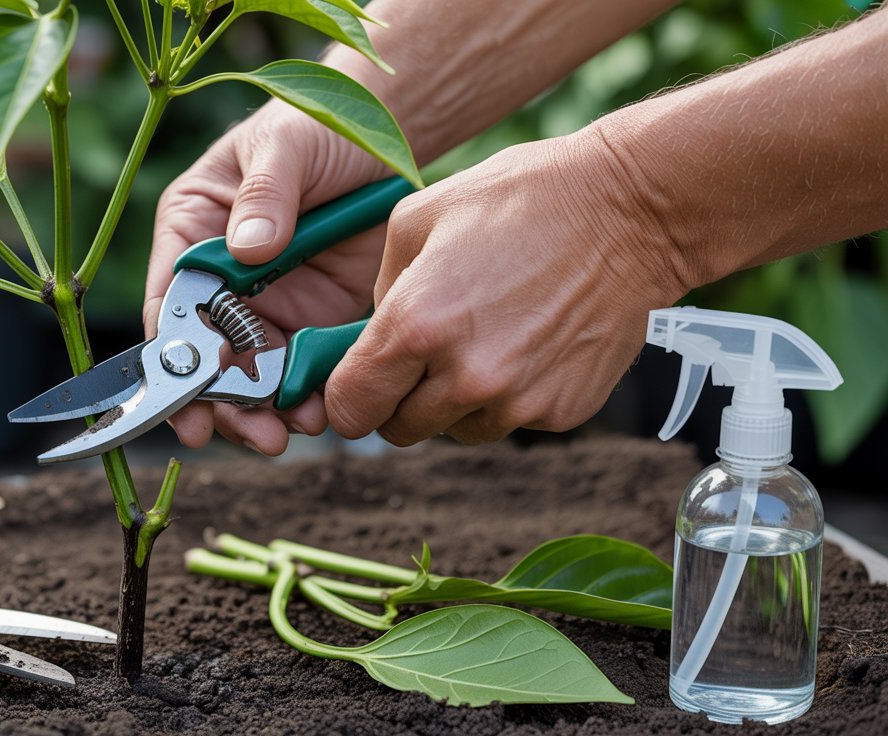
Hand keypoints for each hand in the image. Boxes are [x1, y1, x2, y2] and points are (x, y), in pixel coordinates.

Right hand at [144, 101, 389, 454]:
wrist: (388, 134)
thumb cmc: (318, 124)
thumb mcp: (285, 147)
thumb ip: (264, 194)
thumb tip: (247, 249)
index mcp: (193, 233)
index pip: (172, 307)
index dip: (173, 363)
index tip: (187, 410)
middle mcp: (224, 280)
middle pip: (210, 358)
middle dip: (225, 405)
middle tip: (255, 435)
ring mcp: (271, 305)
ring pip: (256, 376)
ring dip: (268, 412)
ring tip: (292, 432)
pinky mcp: (318, 319)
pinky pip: (307, 370)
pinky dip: (312, 396)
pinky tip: (325, 412)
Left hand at [325, 130, 688, 444]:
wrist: (630, 212)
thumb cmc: (521, 200)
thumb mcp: (417, 219)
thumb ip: (378, 290)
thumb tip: (371, 340)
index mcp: (417, 326)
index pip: (351, 408)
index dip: (347, 398)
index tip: (358, 383)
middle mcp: (465, 376)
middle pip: (398, 430)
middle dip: (398, 400)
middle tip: (421, 355)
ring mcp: (517, 401)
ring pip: (454, 430)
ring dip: (454, 400)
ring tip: (485, 337)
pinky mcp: (560, 412)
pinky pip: (509, 420)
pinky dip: (507, 396)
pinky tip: (527, 341)